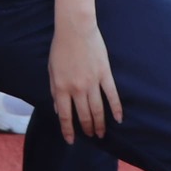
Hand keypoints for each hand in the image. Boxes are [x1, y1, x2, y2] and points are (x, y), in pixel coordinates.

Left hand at [48, 14, 122, 141]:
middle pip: (83, 115)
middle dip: (87, 129)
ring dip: (100, 124)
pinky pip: (112, 95)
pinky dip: (116, 108)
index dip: (68, 130)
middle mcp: (77, 88)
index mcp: (61, 88)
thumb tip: (58, 110)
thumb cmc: (60, 48)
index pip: (65, 116)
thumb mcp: (51, 70)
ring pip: (98, 109)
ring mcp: (92, 82)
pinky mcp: (105, 74)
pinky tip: (118, 119)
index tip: (71, 140)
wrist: (75, 29)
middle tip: (91, 136)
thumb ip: (54, 91)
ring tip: (102, 134)